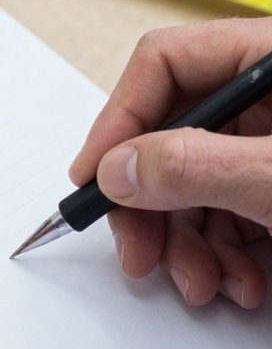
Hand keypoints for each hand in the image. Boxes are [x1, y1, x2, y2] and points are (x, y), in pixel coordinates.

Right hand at [69, 18, 271, 307]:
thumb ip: (197, 166)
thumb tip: (117, 169)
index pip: (165, 64)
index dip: (119, 121)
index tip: (95, 178)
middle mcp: (270, 95)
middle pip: (172, 134)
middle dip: (152, 207)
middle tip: (139, 252)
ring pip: (196, 185)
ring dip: (188, 246)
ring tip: (204, 284)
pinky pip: (230, 213)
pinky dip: (222, 255)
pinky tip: (239, 283)